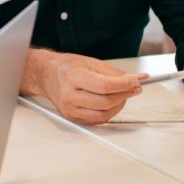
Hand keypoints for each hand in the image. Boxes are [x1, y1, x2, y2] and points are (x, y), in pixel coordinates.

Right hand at [25, 49, 144, 124]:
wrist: (46, 74)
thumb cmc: (67, 67)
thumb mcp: (91, 62)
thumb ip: (114, 73)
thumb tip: (136, 79)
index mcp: (73, 77)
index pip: (105, 86)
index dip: (124, 85)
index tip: (135, 82)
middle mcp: (69, 95)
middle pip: (105, 102)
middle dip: (125, 95)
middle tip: (133, 88)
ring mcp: (69, 109)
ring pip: (104, 114)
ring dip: (119, 106)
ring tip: (123, 96)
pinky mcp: (72, 117)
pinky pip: (97, 120)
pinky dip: (109, 113)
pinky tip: (112, 104)